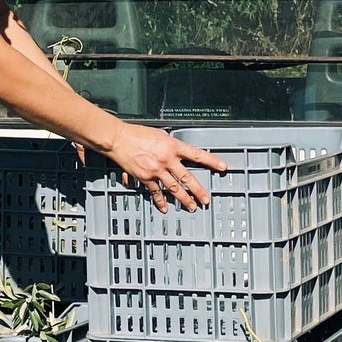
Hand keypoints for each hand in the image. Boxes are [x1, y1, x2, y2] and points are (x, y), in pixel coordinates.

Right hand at [103, 124, 226, 211]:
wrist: (119, 139)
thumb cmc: (137, 133)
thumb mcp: (160, 134)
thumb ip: (170, 144)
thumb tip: (178, 151)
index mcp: (172, 146)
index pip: (197, 154)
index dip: (211, 160)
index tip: (222, 167)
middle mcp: (167, 159)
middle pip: (187, 177)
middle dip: (198, 190)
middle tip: (206, 199)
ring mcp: (156, 170)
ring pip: (174, 187)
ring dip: (184, 198)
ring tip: (191, 206)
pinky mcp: (145, 177)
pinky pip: (155, 192)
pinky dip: (160, 201)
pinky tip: (165, 208)